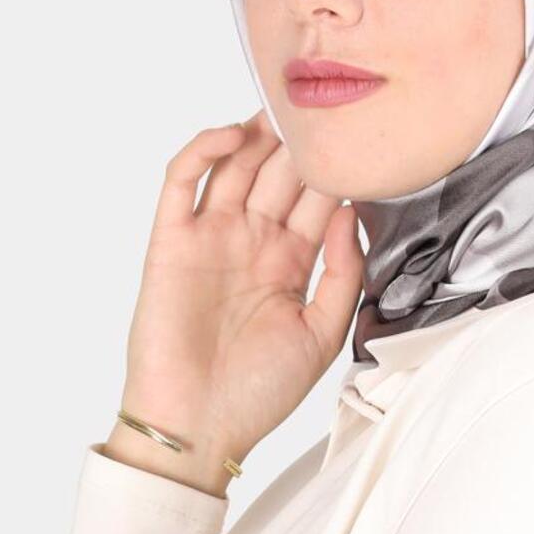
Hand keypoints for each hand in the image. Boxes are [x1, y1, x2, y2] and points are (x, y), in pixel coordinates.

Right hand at [113, 112, 364, 490]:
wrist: (198, 428)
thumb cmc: (258, 393)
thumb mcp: (323, 333)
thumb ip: (344, 273)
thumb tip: (352, 212)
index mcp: (290, 263)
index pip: (317, 199)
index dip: (337, 168)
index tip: (362, 137)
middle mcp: (251, 243)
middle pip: (279, 173)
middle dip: (301, 141)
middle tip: (323, 106)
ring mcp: (210, 238)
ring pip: (236, 166)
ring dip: (259, 134)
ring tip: (287, 107)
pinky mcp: (171, 241)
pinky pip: (182, 180)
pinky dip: (204, 149)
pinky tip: (235, 135)